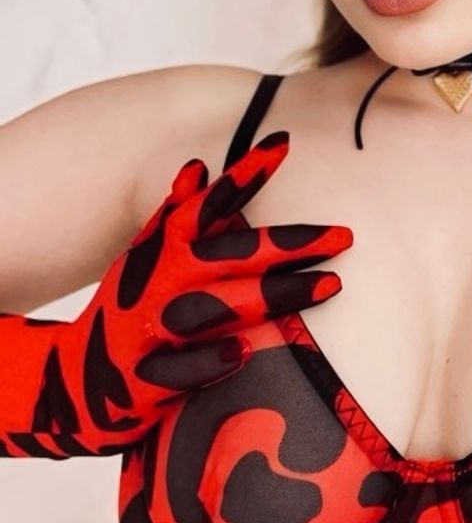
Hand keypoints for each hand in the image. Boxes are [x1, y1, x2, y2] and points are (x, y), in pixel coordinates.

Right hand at [0, 130, 352, 457]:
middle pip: (233, 254)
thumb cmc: (127, 308)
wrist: (73, 382)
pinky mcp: (146, 380)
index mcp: (166, 249)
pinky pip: (181, 371)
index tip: (284, 141)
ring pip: (219, 307)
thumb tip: (197, 166)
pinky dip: (208, 361)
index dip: (246, 174)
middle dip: (290, 244)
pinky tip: (243, 352)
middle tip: (346, 235)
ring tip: (331, 285)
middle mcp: (163, 282)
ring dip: (273, 295)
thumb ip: (174, 214)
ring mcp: (154, 329)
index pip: (212, 203)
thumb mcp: (143, 256)